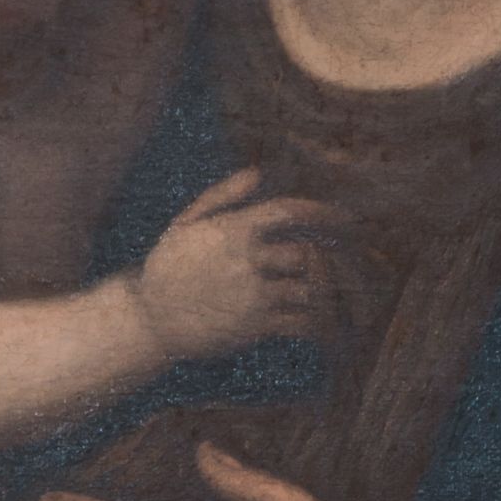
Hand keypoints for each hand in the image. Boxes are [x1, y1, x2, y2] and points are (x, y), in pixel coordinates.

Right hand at [132, 169, 329, 363]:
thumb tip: (256, 173)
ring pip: (310, 288)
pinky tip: (324, 319)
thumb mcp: (185, 224)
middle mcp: (247, 261)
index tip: (343, 217)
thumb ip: (222, 196)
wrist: (149, 319)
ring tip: (343, 289)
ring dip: (327, 289)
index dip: (322, 212)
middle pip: (307, 253)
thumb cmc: (169, 266)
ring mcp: (252, 295)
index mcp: (233, 231)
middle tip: (351, 258)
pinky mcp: (255, 327)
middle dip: (329, 256)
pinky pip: (301, 322)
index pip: (288, 212)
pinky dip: (319, 321)